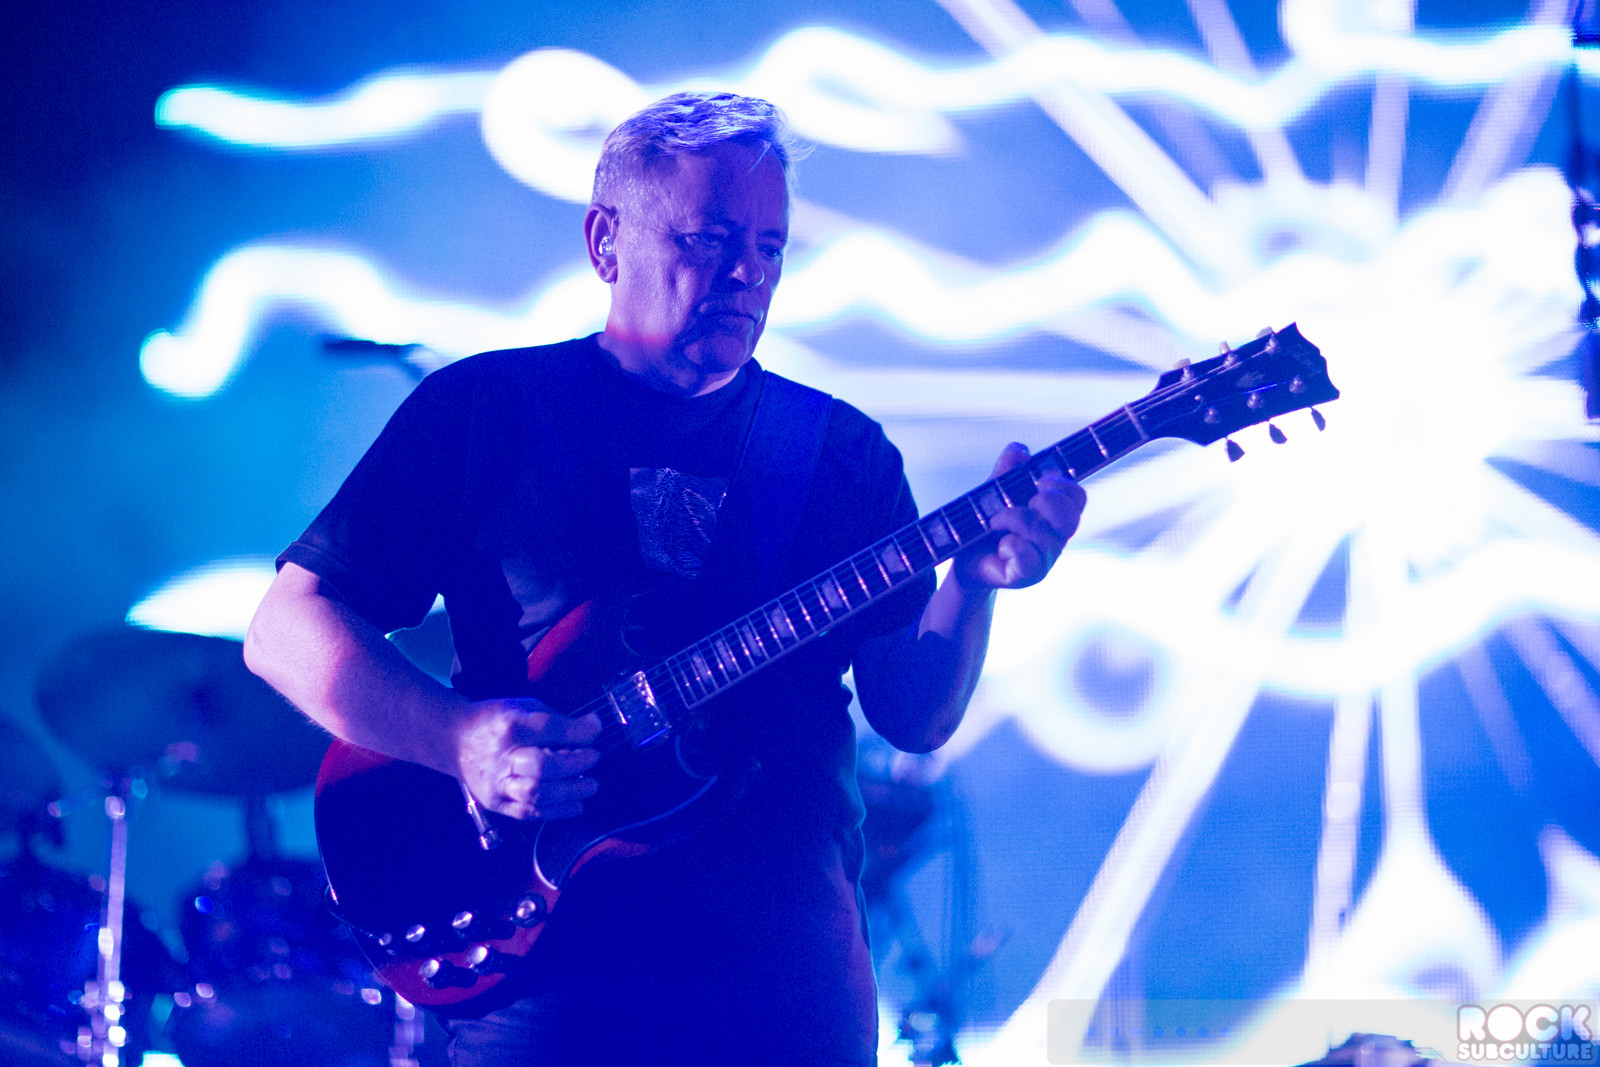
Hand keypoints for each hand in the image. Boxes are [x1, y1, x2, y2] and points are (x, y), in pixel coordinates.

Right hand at [453, 701, 601, 819]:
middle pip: (541, 767)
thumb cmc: (494, 720)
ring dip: (569, 792)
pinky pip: (527, 812)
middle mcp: (501, 757)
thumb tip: (593, 727)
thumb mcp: (524, 707)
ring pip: (535, 794)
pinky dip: (555, 811)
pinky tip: (574, 805)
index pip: (546, 729)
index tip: (594, 731)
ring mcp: (496, 784)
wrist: (454, 740)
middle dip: (574, 765)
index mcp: (509, 726)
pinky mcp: (495, 803)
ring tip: (590, 786)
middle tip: (594, 759)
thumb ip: (558, 719)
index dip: (576, 732)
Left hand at [951, 442, 1084, 590]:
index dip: (1062, 485)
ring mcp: (1045, 559)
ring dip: (1014, 520)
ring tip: (995, 523)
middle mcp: (1056, 537)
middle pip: (1071, 517)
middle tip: (1019, 504)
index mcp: (1054, 514)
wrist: (961, 556)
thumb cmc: (983, 523)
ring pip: (1044, 535)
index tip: (1038, 481)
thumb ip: (1007, 471)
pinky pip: (1029, 558)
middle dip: (1044, 502)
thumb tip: (1020, 450)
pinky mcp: (1029, 576)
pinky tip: (1001, 547)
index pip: (1078, 497)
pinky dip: (1011, 546)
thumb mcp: (992, 491)